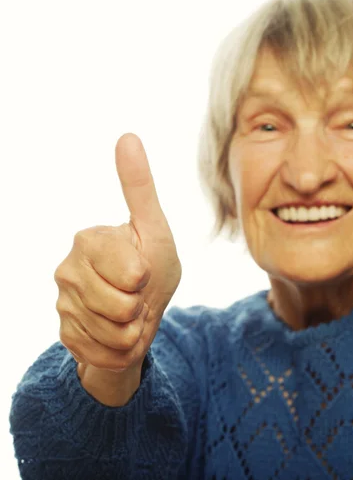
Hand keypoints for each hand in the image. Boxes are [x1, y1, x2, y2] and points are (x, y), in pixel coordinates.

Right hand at [55, 133, 180, 373]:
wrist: (140, 312)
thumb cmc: (152, 264)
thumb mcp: (154, 227)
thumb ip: (139, 186)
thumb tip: (128, 136)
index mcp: (88, 240)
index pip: (131, 273)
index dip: (147, 279)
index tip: (144, 270)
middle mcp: (66, 269)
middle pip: (119, 306)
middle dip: (141, 306)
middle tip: (137, 293)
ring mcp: (62, 304)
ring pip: (111, 333)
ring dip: (132, 329)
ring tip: (130, 312)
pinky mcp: (64, 334)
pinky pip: (101, 353)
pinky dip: (120, 348)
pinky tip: (117, 332)